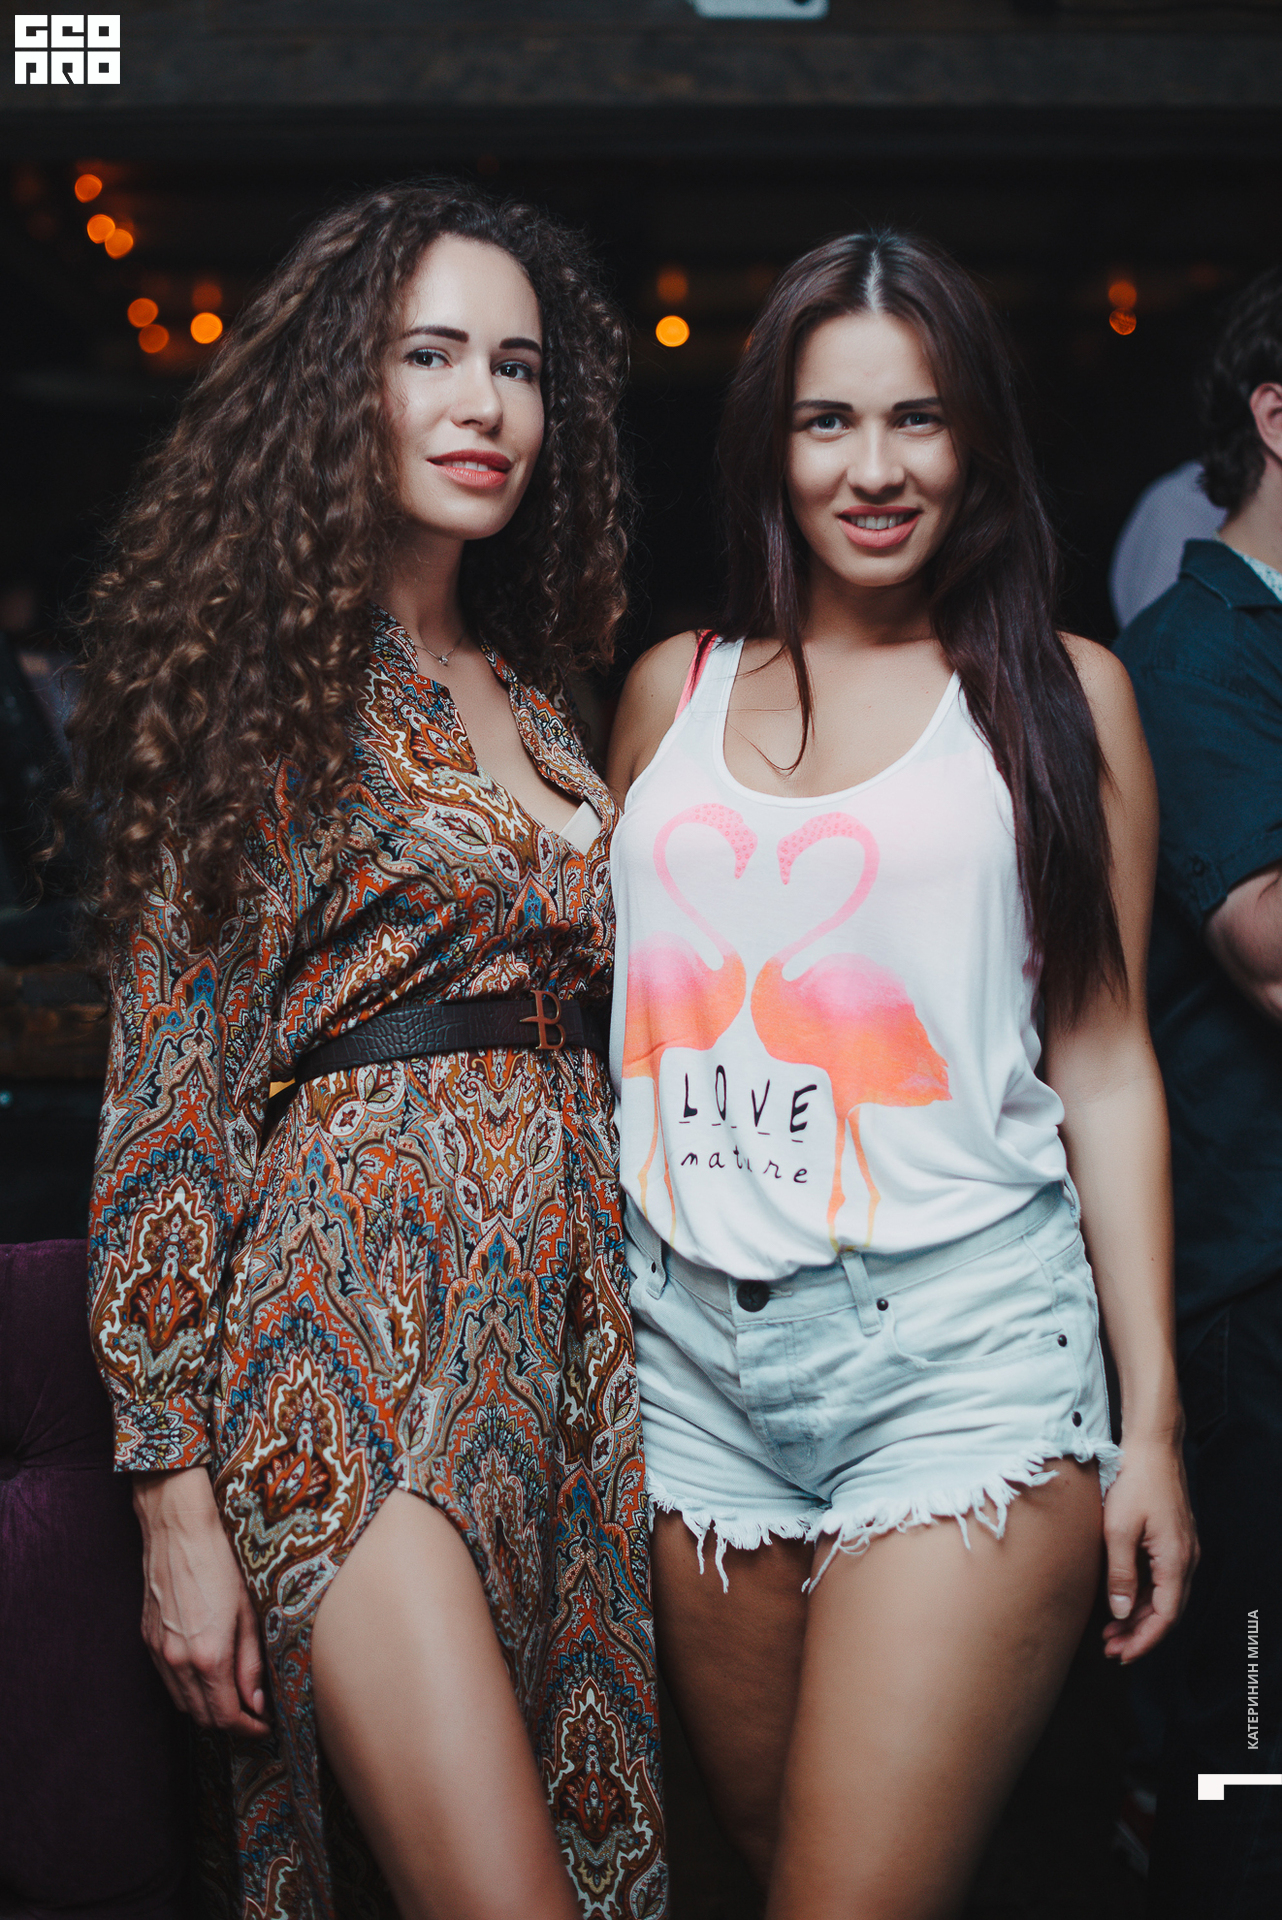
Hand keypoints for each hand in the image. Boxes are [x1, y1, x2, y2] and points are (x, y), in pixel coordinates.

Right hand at [132, 1466, 270, 1735]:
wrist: (179, 1528)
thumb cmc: (221, 1561)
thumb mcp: (248, 1610)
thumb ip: (251, 1662)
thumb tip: (258, 1702)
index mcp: (208, 1656)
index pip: (225, 1716)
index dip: (248, 1729)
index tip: (265, 1728)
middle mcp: (178, 1661)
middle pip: (202, 1716)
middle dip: (229, 1722)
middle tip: (254, 1714)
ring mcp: (158, 1651)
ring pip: (182, 1703)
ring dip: (207, 1708)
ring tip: (233, 1697)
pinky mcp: (147, 1639)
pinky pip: (168, 1680)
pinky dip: (187, 1689)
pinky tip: (207, 1675)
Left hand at [1100, 1434, 1197, 1662]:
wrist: (1152, 1446)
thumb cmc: (1134, 1481)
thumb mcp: (1118, 1529)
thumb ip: (1120, 1574)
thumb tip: (1120, 1613)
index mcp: (1176, 1561)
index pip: (1165, 1617)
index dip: (1143, 1641)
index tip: (1120, 1655)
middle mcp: (1186, 1559)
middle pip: (1167, 1612)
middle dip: (1139, 1634)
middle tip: (1109, 1648)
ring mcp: (1183, 1549)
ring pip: (1165, 1597)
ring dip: (1139, 1616)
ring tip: (1110, 1631)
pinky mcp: (1174, 1540)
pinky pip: (1162, 1579)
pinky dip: (1143, 1595)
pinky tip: (1121, 1599)